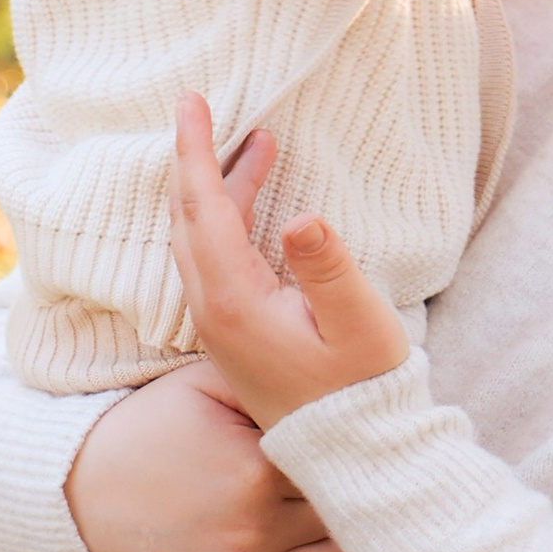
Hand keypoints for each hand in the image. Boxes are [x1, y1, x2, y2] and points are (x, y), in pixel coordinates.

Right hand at [66, 356, 359, 551]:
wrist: (76, 489)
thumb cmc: (147, 427)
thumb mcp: (203, 383)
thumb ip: (264, 373)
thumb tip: (325, 370)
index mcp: (258, 468)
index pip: (335, 460)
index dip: (350, 449)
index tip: (365, 441)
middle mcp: (255, 527)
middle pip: (336, 515)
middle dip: (351, 498)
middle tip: (372, 486)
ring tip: (358, 534)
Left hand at [168, 93, 413, 430]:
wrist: (353, 451)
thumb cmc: (363, 386)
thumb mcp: (358, 322)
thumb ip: (328, 268)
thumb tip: (300, 218)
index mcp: (233, 300)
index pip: (204, 208)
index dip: (195, 150)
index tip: (190, 100)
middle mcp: (212, 310)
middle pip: (189, 218)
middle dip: (199, 159)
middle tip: (208, 108)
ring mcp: (218, 324)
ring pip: (200, 238)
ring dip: (220, 188)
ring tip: (260, 145)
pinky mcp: (233, 333)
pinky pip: (214, 258)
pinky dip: (228, 219)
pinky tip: (256, 206)